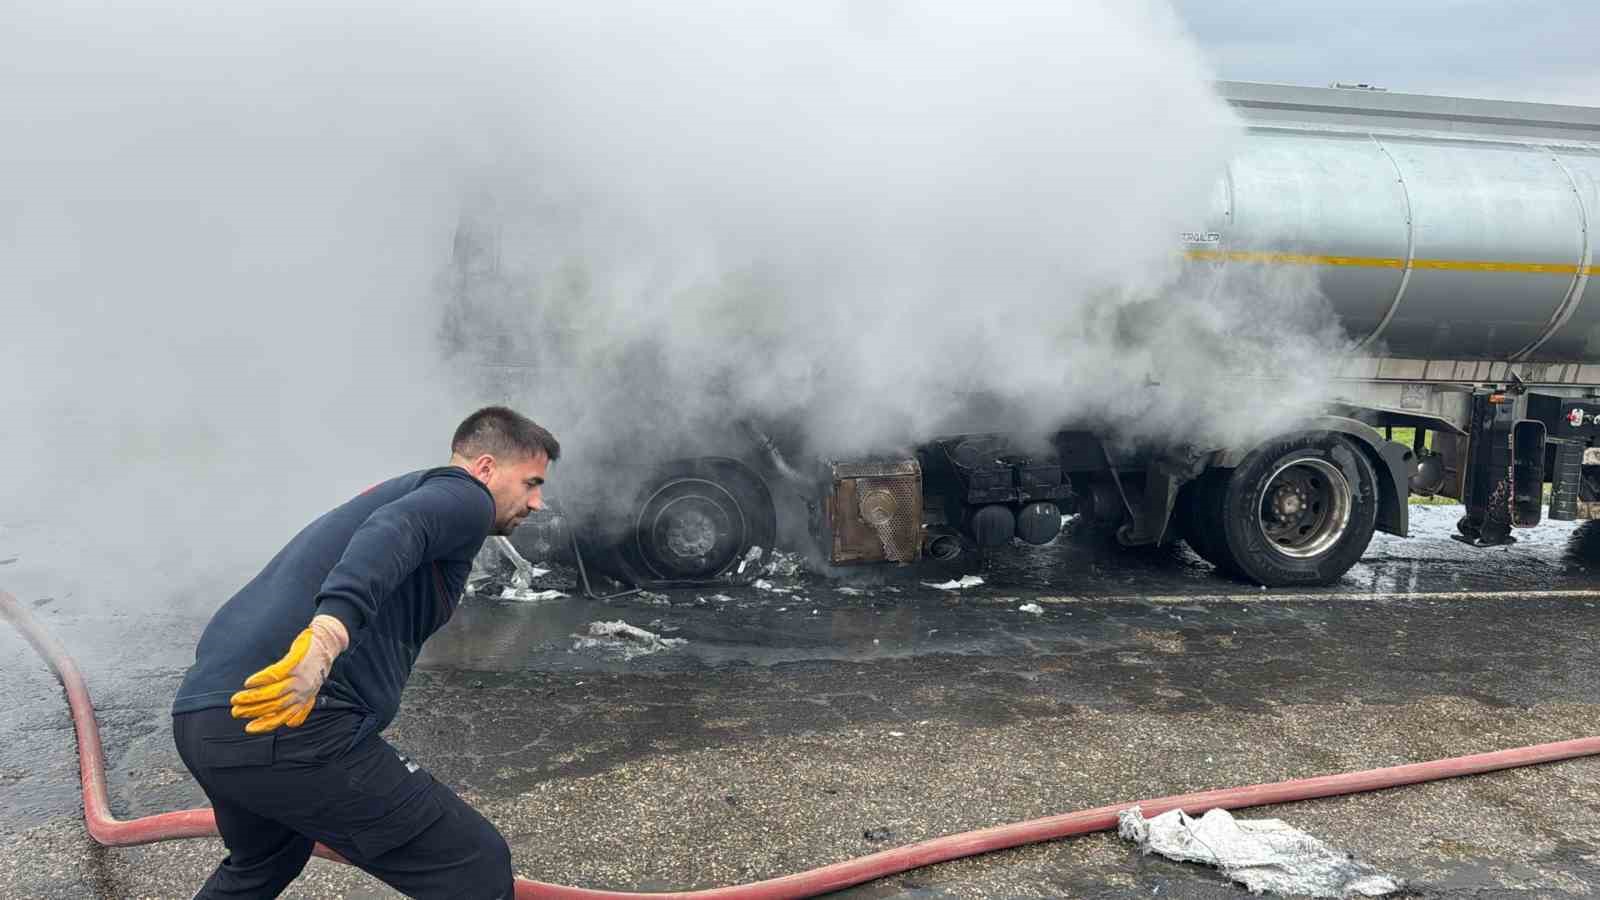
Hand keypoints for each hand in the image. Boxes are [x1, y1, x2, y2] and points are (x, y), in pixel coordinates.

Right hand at [229, 615, 348, 732]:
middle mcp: (302, 691)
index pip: (283, 716)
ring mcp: (300, 677)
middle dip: (253, 711)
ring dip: (253, 697)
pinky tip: (249, 682)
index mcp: (304, 699)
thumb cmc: (317, 666)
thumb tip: (290, 724)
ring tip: (237, 699)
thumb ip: (302, 707)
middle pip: (275, 705)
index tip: (248, 728)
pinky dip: (262, 679)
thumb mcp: (313, 690)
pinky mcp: (296, 663)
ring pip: (273, 692)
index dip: (265, 724)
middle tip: (235, 712)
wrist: (328, 643)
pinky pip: (277, 674)